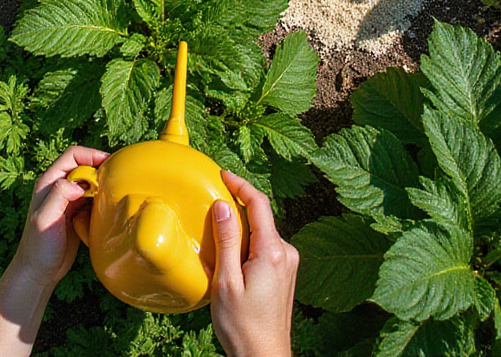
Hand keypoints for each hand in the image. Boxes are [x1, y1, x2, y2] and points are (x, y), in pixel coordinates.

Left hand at [12, 144, 109, 289]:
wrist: (39, 272)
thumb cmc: (38, 246)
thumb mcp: (45, 218)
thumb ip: (58, 196)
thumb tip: (77, 184)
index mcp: (49, 181)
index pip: (72, 155)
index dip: (91, 154)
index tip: (108, 161)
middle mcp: (59, 186)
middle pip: (84, 165)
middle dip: (100, 167)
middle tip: (115, 177)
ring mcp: (69, 200)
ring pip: (90, 181)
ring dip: (103, 183)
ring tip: (114, 191)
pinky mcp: (77, 213)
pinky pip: (93, 198)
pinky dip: (102, 199)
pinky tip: (108, 207)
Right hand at [210, 169, 298, 356]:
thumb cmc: (242, 326)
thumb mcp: (226, 282)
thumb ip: (225, 240)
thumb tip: (223, 206)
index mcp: (272, 251)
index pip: (259, 203)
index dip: (240, 184)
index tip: (223, 174)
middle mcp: (285, 253)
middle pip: (260, 216)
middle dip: (237, 206)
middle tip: (213, 203)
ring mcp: (288, 264)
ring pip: (262, 232)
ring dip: (241, 228)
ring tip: (217, 236)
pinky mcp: (284, 274)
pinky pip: (264, 247)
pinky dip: (247, 243)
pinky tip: (230, 257)